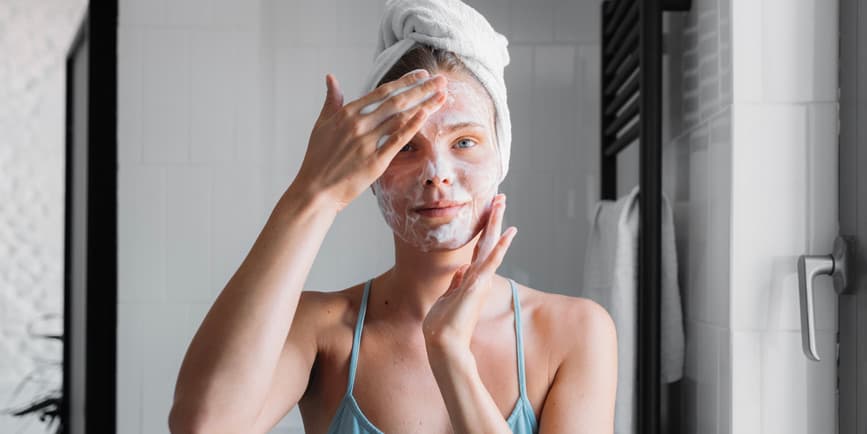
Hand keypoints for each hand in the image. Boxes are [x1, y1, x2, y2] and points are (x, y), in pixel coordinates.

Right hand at [291, 70, 447, 211]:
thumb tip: (331, 78)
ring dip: (424, 104)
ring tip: (442, 95)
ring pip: (401, 117)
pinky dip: (412, 125)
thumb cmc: (317, 159)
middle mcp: (358, 124)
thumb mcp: (321, 125)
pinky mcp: (375, 161)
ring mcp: (367, 142)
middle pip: (397, 101)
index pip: (382, 91)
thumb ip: (331, 101)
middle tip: (441, 79)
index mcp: (346, 114)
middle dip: (422, 88)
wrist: (315, 191)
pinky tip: (426, 114)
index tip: (422, 74)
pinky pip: (397, 140)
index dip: (405, 81)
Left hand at [422, 193, 517, 357]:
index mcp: (472, 278)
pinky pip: (490, 263)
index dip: (486, 229)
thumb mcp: (448, 297)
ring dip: (496, 223)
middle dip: (494, 219)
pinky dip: (499, 248)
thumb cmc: (444, 324)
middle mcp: (479, 276)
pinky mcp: (478, 286)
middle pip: (488, 242)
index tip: (490, 211)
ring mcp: (480, 280)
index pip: (481, 248)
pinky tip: (507, 233)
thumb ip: (457, 282)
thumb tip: (462, 268)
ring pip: (491, 246)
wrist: (444, 343)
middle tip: (500, 196)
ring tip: (501, 202)